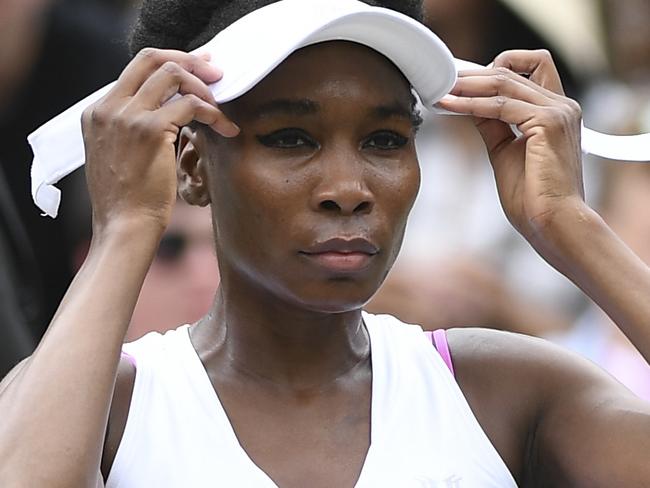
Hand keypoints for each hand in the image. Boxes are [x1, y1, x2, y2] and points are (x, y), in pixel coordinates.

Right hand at [81, 48, 239, 235]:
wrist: (124, 226)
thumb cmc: (129, 200)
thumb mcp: (119, 155)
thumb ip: (132, 128)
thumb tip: (167, 110)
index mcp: (97, 112)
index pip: (136, 70)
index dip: (170, 63)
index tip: (196, 68)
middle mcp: (108, 108)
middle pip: (151, 58)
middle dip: (189, 60)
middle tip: (214, 72)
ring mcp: (127, 116)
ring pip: (173, 75)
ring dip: (204, 87)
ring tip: (221, 108)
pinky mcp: (150, 130)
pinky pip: (191, 105)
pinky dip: (213, 113)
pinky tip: (226, 128)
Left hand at [436, 50, 584, 254]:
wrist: (553, 223)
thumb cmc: (532, 197)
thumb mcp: (505, 151)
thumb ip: (492, 125)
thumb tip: (470, 104)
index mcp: (557, 111)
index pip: (528, 68)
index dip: (492, 69)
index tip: (459, 82)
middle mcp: (562, 105)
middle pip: (513, 69)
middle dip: (473, 74)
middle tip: (443, 81)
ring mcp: (558, 111)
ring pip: (504, 82)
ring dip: (467, 85)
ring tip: (441, 90)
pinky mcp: (548, 123)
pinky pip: (500, 105)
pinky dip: (471, 104)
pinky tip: (450, 105)